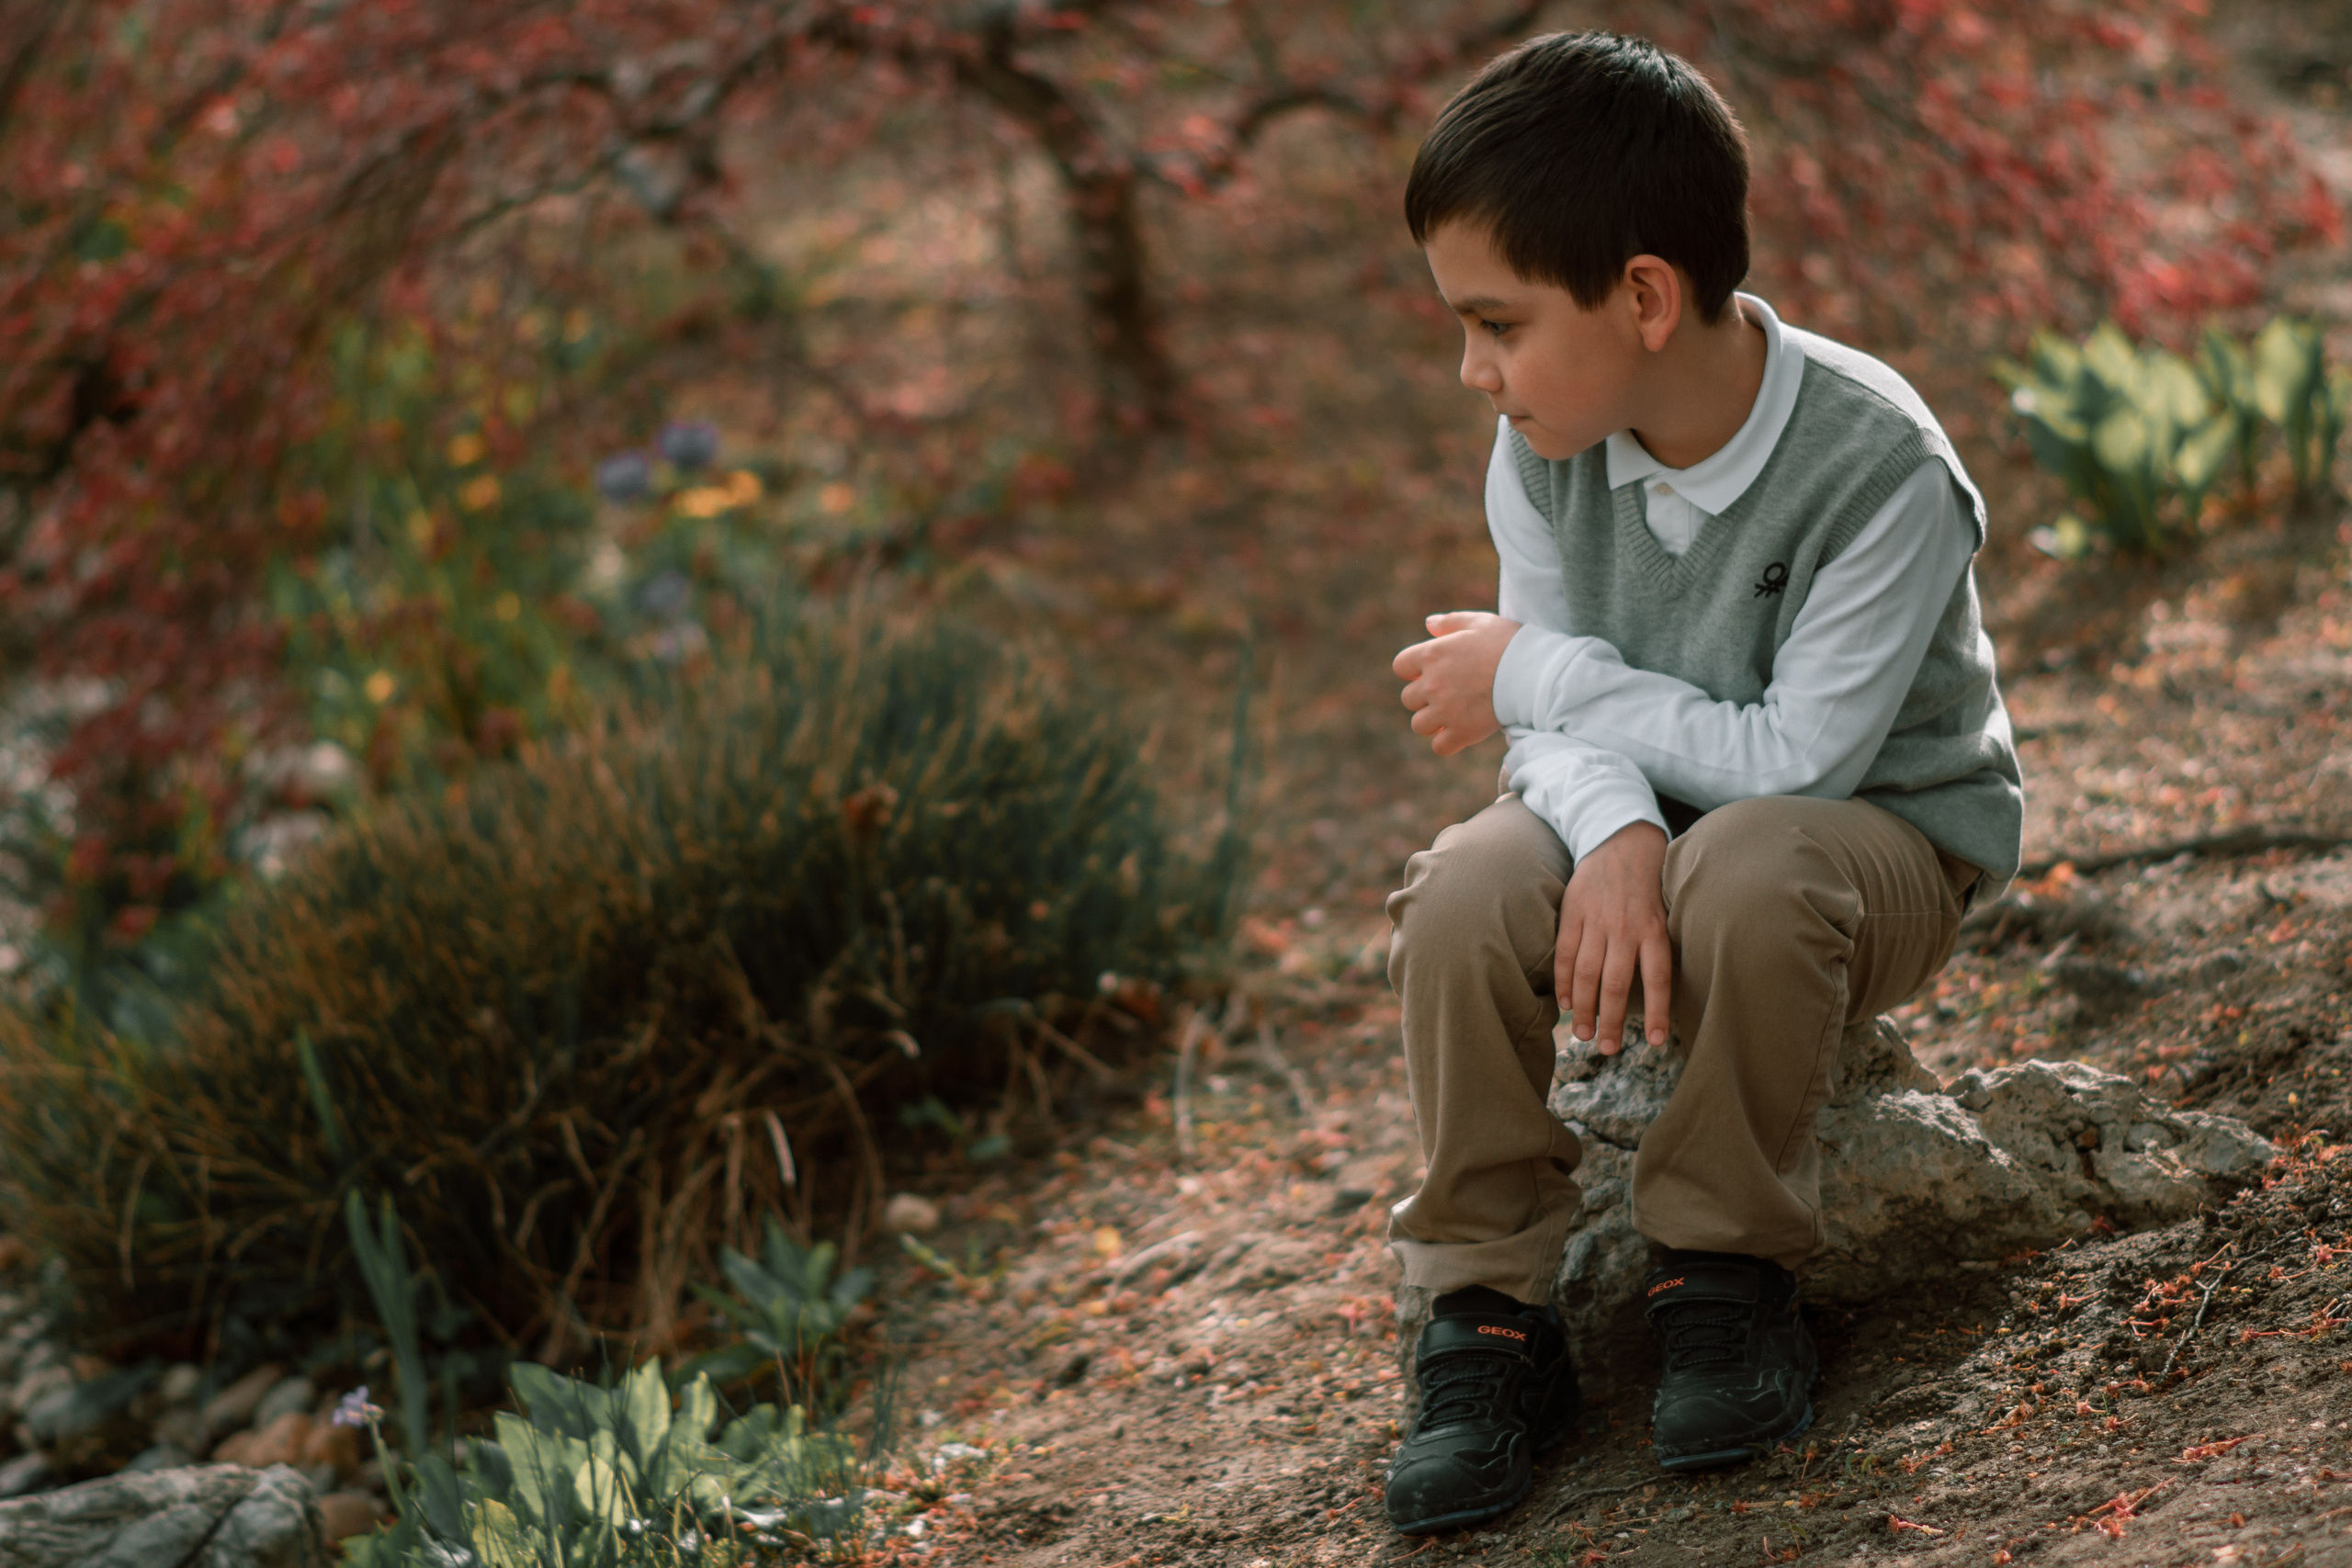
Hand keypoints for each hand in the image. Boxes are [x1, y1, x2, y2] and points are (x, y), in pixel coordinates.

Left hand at [1392, 611, 1520, 756]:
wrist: (1535, 673)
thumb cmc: (1509, 643)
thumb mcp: (1480, 622)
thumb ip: (1450, 622)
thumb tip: (1428, 624)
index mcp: (1432, 654)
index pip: (1401, 666)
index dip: (1413, 670)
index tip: (1430, 672)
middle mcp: (1432, 684)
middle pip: (1408, 698)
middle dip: (1424, 697)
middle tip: (1449, 694)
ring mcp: (1445, 711)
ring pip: (1419, 725)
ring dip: (1432, 722)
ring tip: (1454, 714)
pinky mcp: (1462, 733)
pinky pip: (1439, 746)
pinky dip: (1447, 742)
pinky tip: (1461, 732)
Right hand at [1556, 821, 1671, 1053]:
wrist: (1621, 840)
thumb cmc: (1648, 884)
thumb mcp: (1665, 911)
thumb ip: (1660, 946)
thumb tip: (1661, 992)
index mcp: (1654, 929)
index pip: (1657, 979)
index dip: (1655, 1011)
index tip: (1654, 1041)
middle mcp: (1626, 928)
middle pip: (1616, 984)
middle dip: (1610, 1021)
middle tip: (1607, 1049)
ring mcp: (1597, 920)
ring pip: (1588, 974)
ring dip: (1583, 1008)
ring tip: (1582, 1034)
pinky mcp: (1574, 912)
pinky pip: (1566, 953)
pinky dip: (1564, 981)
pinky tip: (1565, 1004)